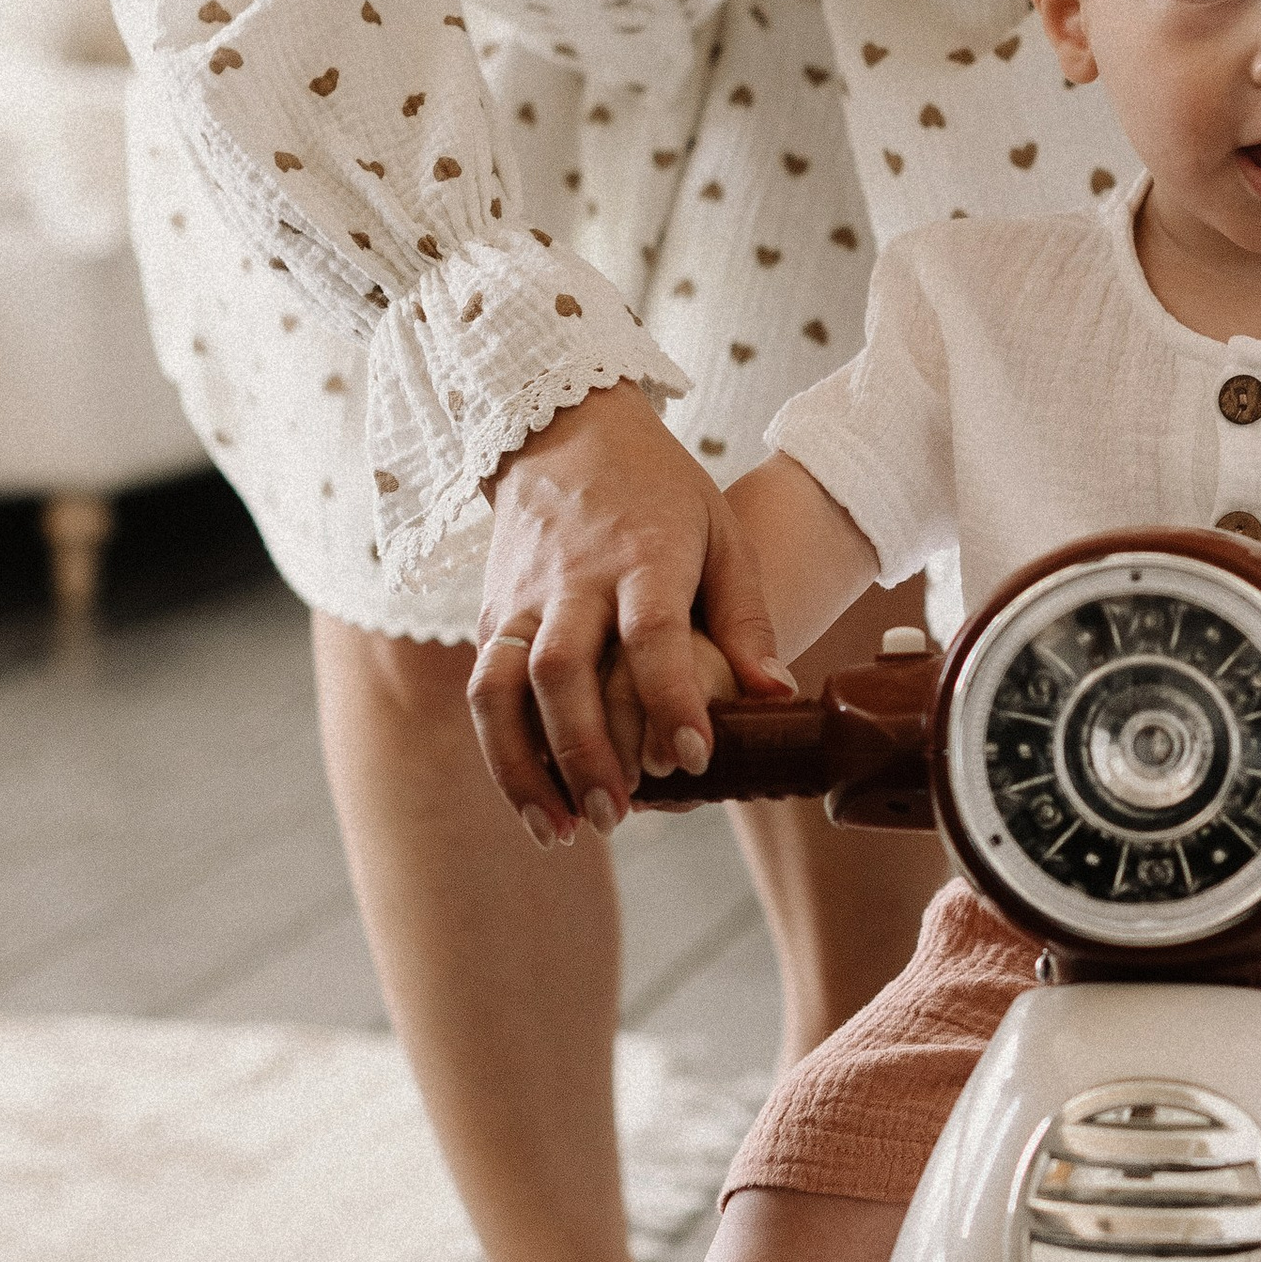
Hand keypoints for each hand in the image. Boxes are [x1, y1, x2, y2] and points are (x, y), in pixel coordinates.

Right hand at [466, 383, 790, 843]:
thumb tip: (776, 698)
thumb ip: (747, 618)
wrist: (563, 430)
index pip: (650, 634)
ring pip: (501, 688)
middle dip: (584, 750)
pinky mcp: (489, 615)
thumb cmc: (660, 491)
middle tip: (617, 816)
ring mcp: (520, 598)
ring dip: (523, 766)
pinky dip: (502, 750)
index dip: (669, 699)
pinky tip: (535, 799)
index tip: (692, 760)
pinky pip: (484, 689)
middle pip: (562, 670)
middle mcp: (571, 580)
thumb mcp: (722, 533)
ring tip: (560, 831)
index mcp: (641, 554)